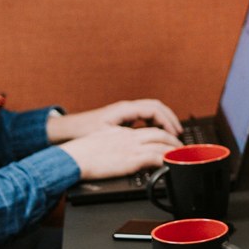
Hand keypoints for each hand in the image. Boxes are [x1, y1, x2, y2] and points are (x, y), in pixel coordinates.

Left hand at [47, 97, 181, 141]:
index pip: (154, 109)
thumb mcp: (107, 136)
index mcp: (125, 109)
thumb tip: (144, 142)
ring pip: (152, 110)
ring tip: (172, 134)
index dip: (167, 121)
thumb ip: (126, 138)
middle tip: (179, 134)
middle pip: (156, 107)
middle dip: (170, 119)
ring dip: (164, 121)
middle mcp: (127, 107)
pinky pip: (145, 116)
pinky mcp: (123, 117)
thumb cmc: (84, 132)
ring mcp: (125, 111)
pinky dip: (155, 123)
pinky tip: (157, 134)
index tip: (174, 133)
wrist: (69, 130)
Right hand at [58, 123, 179, 179]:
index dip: (161, 134)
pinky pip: (155, 157)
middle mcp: (129, 137)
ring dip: (174, 150)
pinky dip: (166, 160)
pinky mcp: (131, 159)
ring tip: (181, 157)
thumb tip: (118, 152)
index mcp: (121, 132)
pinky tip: (171, 164)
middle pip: (159, 133)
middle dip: (173, 140)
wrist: (74, 158)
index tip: (168, 139)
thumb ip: (113, 143)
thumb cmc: (81, 153)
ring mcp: (131, 147)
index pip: (147, 129)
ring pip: (161, 143)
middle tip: (181, 147)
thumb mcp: (100, 142)